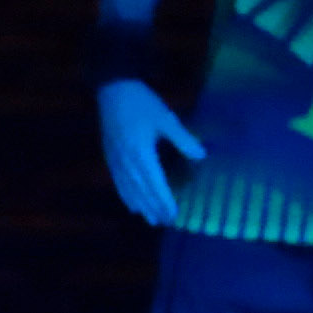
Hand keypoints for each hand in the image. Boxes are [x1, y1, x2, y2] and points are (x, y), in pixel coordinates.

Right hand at [97, 76, 201, 229]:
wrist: (113, 90)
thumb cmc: (142, 103)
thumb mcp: (166, 118)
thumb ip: (183, 139)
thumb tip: (201, 155)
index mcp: (142, 153)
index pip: (155, 183)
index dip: (164, 200)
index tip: (173, 215)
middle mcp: (127, 162)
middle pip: (141, 191)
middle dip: (153, 207)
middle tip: (164, 222)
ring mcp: (116, 161)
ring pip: (129, 189)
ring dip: (140, 205)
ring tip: (149, 219)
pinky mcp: (110, 157)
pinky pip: (118, 182)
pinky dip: (126, 196)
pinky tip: (131, 204)